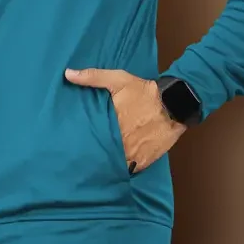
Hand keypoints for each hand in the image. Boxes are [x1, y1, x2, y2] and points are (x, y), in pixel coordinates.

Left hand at [65, 68, 186, 173]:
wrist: (175, 104)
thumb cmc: (144, 92)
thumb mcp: (118, 79)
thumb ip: (92, 77)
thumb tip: (68, 74)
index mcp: (112, 125)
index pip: (91, 140)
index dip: (82, 143)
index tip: (73, 143)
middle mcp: (121, 144)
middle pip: (102, 154)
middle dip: (94, 155)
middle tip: (83, 156)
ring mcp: (134, 155)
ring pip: (115, 165)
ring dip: (108, 163)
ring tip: (97, 164)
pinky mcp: (145, 162)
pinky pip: (130, 170)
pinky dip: (124, 169)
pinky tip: (116, 168)